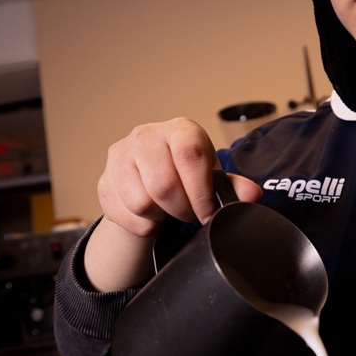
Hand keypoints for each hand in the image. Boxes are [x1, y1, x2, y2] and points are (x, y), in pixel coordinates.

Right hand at [98, 117, 258, 236]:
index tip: (208, 213)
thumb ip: (232, 186)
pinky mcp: (104, 180)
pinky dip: (142, 225)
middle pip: (164, 185)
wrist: (146, 179)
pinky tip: (151, 215)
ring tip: (168, 209)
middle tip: (189, 213)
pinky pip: (125, 215)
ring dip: (160, 216)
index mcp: (180, 130)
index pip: (191, 156)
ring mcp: (120, 156)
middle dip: (182, 209)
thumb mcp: (211, 176)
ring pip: (141, 202)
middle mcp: (146, 136)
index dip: (201, 192)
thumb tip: (252, 195)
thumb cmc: (185, 174)